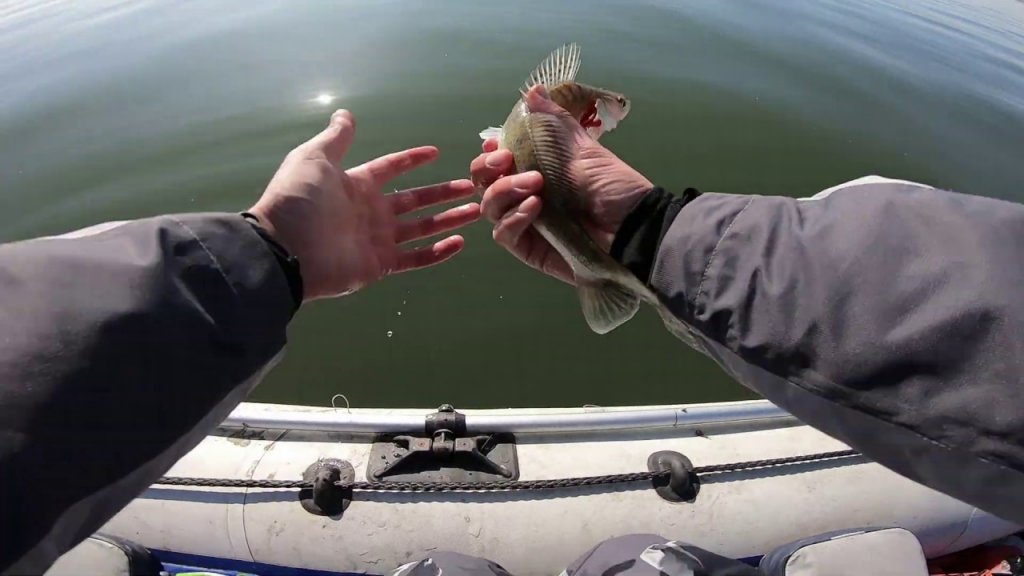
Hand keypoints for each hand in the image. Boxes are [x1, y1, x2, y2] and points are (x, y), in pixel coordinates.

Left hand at [249, 110, 480, 300]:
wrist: (284, 249)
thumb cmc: (299, 200)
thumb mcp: (314, 159)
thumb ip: (336, 138)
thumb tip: (346, 113)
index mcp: (356, 185)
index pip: (390, 168)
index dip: (411, 159)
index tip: (435, 152)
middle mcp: (370, 212)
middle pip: (414, 199)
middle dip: (442, 192)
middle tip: (471, 186)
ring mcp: (376, 240)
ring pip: (421, 228)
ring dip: (448, 219)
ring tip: (476, 211)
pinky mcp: (379, 266)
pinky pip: (414, 258)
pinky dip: (437, 253)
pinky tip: (459, 242)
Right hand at [471, 85, 652, 284]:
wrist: (633, 227)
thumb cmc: (613, 186)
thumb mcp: (584, 149)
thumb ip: (554, 123)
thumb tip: (533, 89)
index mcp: (536, 170)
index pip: (497, 162)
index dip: (490, 153)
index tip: (496, 144)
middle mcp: (525, 196)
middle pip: (485, 183)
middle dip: (488, 168)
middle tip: (506, 160)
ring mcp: (525, 224)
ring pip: (490, 207)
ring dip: (505, 190)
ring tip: (535, 184)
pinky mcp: (529, 249)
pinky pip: (504, 234)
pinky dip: (513, 218)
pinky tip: (534, 207)